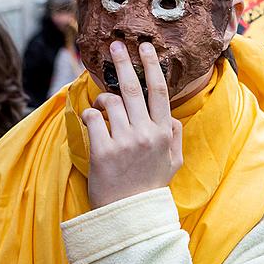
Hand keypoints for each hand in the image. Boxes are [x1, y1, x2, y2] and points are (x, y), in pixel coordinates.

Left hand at [82, 41, 183, 208]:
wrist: (130, 216)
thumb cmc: (150, 188)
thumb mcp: (173, 164)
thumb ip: (174, 137)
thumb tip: (170, 116)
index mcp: (163, 133)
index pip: (159, 91)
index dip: (152, 66)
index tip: (146, 48)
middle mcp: (146, 133)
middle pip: (133, 89)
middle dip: (123, 63)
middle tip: (115, 46)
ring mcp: (124, 141)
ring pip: (110, 102)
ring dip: (103, 99)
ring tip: (102, 104)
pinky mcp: (103, 151)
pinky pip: (93, 119)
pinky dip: (89, 115)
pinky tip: (90, 120)